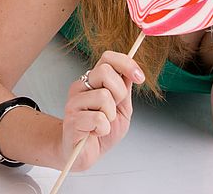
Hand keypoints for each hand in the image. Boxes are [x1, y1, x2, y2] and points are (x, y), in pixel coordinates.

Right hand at [60, 51, 144, 171]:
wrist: (82, 154)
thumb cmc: (100, 132)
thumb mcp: (122, 109)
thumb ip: (125, 91)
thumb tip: (132, 72)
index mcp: (93, 81)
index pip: (107, 58)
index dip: (126, 64)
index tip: (139, 77)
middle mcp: (81, 87)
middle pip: (104, 71)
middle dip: (119, 92)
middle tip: (114, 109)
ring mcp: (74, 102)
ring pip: (103, 96)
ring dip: (110, 115)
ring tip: (103, 124)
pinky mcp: (72, 119)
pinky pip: (98, 118)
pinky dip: (103, 129)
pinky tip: (95, 132)